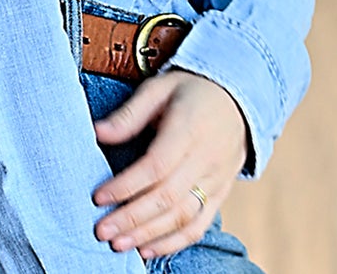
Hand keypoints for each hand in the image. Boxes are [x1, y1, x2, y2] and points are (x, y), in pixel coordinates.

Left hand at [90, 71, 247, 259]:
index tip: (98, 197)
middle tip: (102, 231)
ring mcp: (216, 180)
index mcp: (188, 129)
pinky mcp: (220, 194)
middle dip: (132, 218)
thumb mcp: (159, 88)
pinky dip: (173, 242)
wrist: (239, 97)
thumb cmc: (191, 90)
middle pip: (167, 197)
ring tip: (118, 244)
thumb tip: (97, 132)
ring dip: (148, 235)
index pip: (156, 166)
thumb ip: (130, 113)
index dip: (126, 185)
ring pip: (182, 217)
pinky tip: (148, 249)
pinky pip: (199, 225)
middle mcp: (205, 159)